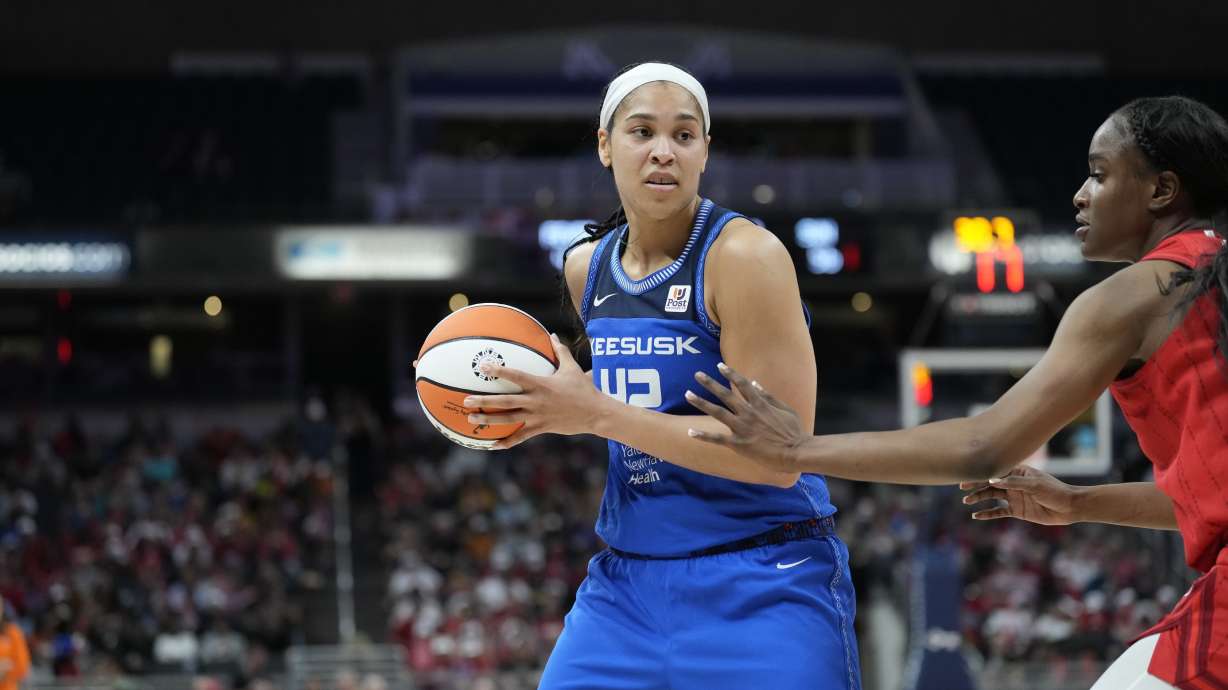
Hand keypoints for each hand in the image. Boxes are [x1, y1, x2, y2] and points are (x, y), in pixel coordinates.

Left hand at [461, 334, 611, 448]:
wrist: (595, 413)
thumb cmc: (584, 389)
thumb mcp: (572, 368)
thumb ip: (560, 351)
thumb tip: (552, 335)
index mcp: (541, 384)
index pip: (516, 376)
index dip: (499, 371)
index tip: (483, 368)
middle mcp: (536, 400)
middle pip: (505, 401)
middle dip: (484, 401)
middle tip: (466, 400)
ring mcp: (537, 416)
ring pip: (508, 419)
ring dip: (488, 420)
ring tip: (470, 419)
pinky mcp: (541, 428)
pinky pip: (520, 437)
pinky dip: (506, 442)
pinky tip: (492, 445)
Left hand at [684, 362, 807, 472]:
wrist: (796, 452)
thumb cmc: (794, 431)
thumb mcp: (786, 409)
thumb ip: (769, 395)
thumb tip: (755, 382)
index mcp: (760, 404)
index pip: (742, 384)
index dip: (730, 374)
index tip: (719, 366)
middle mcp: (748, 413)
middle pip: (725, 394)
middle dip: (710, 383)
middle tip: (697, 375)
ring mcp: (742, 428)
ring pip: (717, 412)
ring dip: (701, 403)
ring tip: (688, 394)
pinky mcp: (739, 444)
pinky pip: (717, 439)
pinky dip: (703, 436)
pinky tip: (690, 433)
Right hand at [961, 466, 1081, 524]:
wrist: (1068, 507)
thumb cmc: (1053, 491)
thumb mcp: (1034, 484)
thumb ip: (1013, 482)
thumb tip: (992, 480)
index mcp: (1017, 472)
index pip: (995, 473)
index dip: (980, 475)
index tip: (967, 478)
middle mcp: (1013, 484)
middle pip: (990, 485)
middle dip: (976, 487)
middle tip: (963, 489)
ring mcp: (1014, 497)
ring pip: (992, 497)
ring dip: (979, 499)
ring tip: (967, 502)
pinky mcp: (1017, 511)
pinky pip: (999, 512)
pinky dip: (988, 514)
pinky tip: (977, 516)